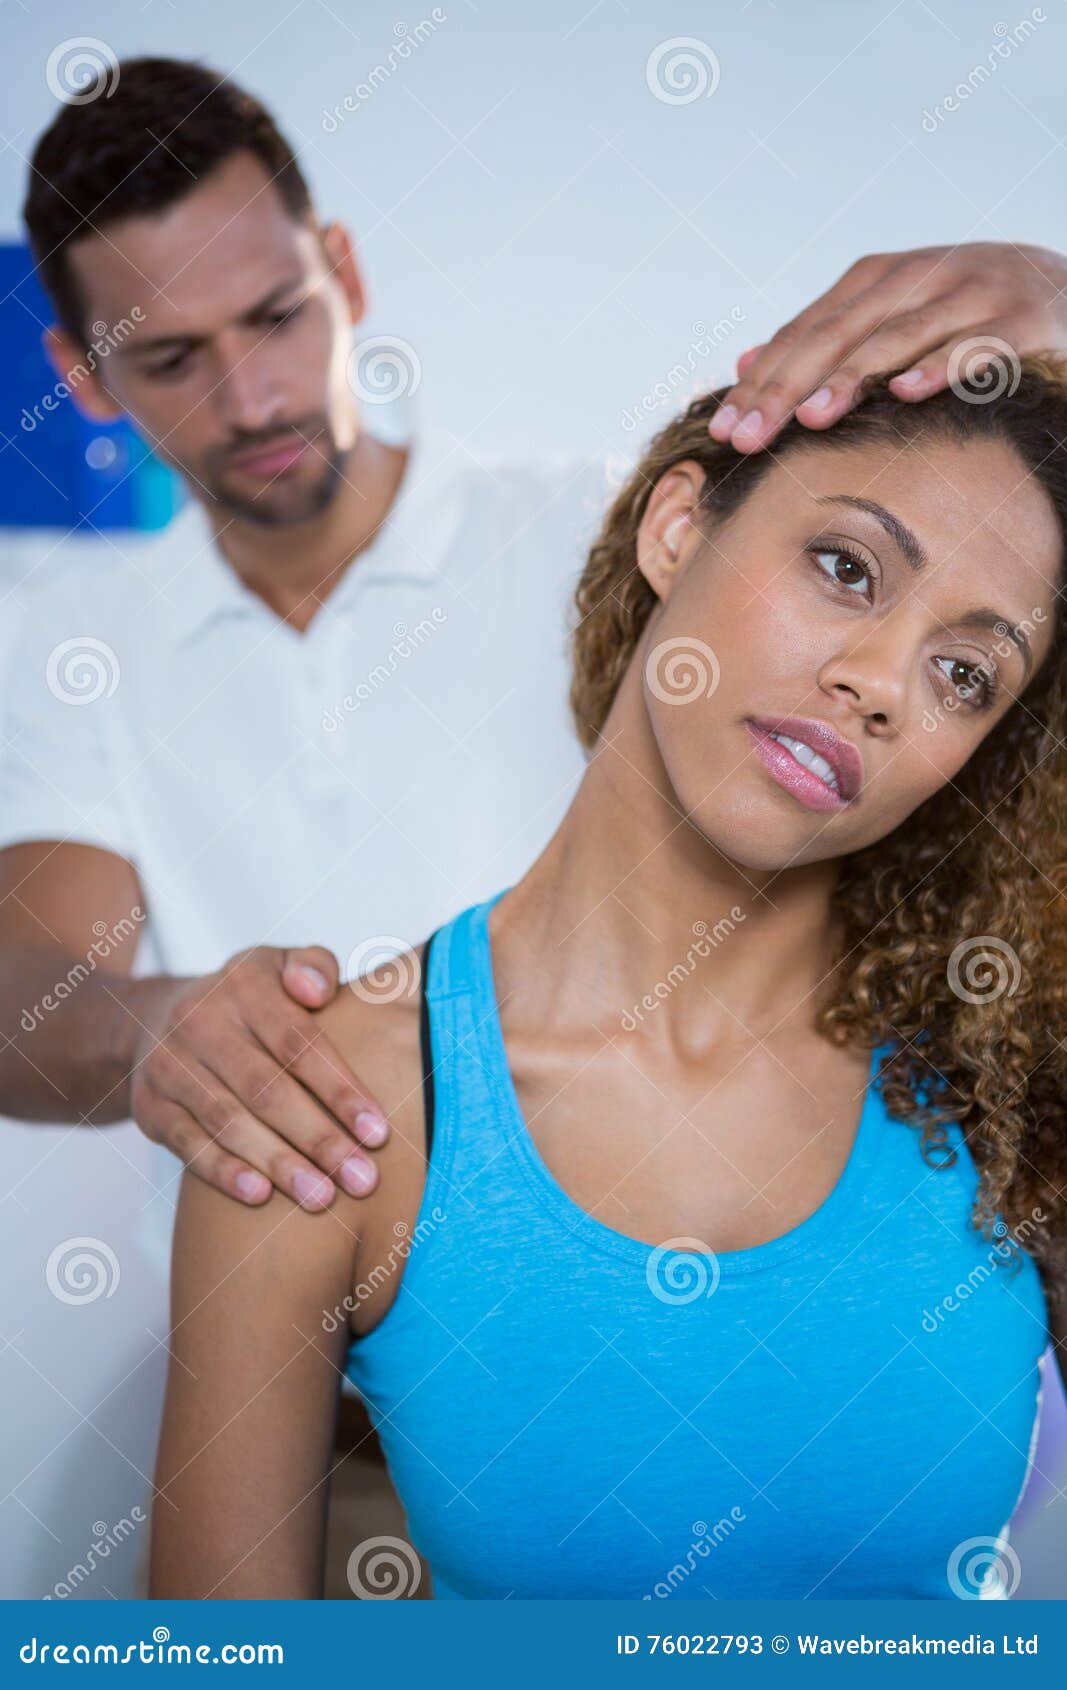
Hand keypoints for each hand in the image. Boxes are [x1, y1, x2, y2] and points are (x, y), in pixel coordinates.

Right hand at [130, 945, 387, 1208]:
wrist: (156, 1017)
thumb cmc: (249, 1000)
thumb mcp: (279, 965)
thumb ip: (313, 966)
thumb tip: (317, 990)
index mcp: (243, 985)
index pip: (298, 1042)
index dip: (339, 1089)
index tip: (377, 1133)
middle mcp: (200, 1021)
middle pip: (266, 1088)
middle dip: (318, 1138)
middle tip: (362, 1179)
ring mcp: (169, 1065)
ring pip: (228, 1121)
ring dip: (278, 1163)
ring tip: (322, 1196)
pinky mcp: (149, 1106)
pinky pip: (187, 1144)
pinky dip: (223, 1172)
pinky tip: (261, 1196)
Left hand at [709, 242, 1066, 450]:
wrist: (1062, 285)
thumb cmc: (958, 312)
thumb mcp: (887, 313)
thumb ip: (822, 337)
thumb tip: (745, 360)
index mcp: (875, 280)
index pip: (805, 332)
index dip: (762, 380)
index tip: (725, 429)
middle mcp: (916, 278)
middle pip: (837, 336)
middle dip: (787, 387)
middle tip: (748, 435)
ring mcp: (967, 294)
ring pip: (897, 339)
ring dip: (851, 377)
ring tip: (810, 417)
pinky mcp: (1016, 318)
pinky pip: (973, 347)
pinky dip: (940, 367)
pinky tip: (906, 394)